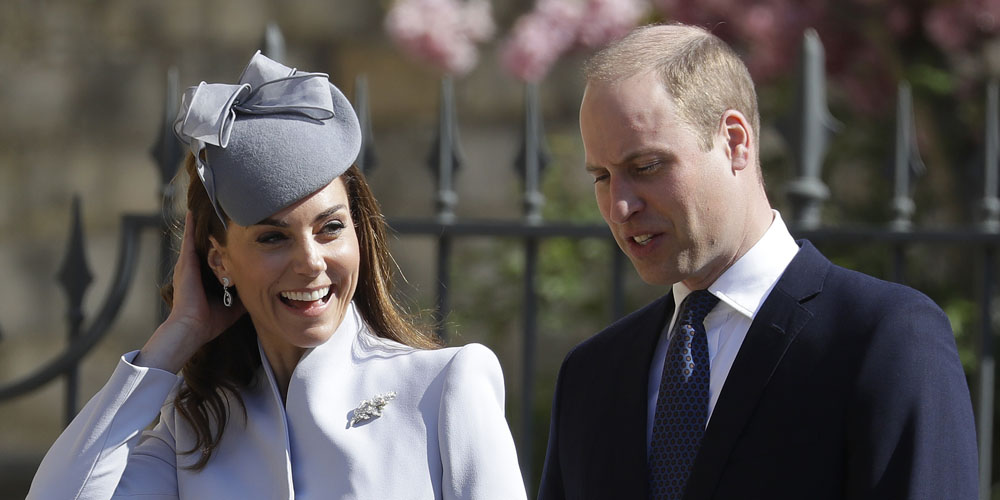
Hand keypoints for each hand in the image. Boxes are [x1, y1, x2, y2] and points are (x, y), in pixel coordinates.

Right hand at [135, 212, 244, 372]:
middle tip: (218, 210)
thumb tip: (264, 292)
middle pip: (204, 242)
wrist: (192, 328)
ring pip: (196, 237)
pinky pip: (189, 239)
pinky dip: (191, 225)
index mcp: (204, 277)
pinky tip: (194, 211)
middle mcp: (193, 268)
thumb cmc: (210, 322)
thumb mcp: (234, 306)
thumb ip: (245, 296)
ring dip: (201, 222)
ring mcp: (187, 264)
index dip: (220, 244)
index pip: (214, 256)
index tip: (230, 231)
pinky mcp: (185, 263)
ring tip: (206, 204)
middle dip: (211, 228)